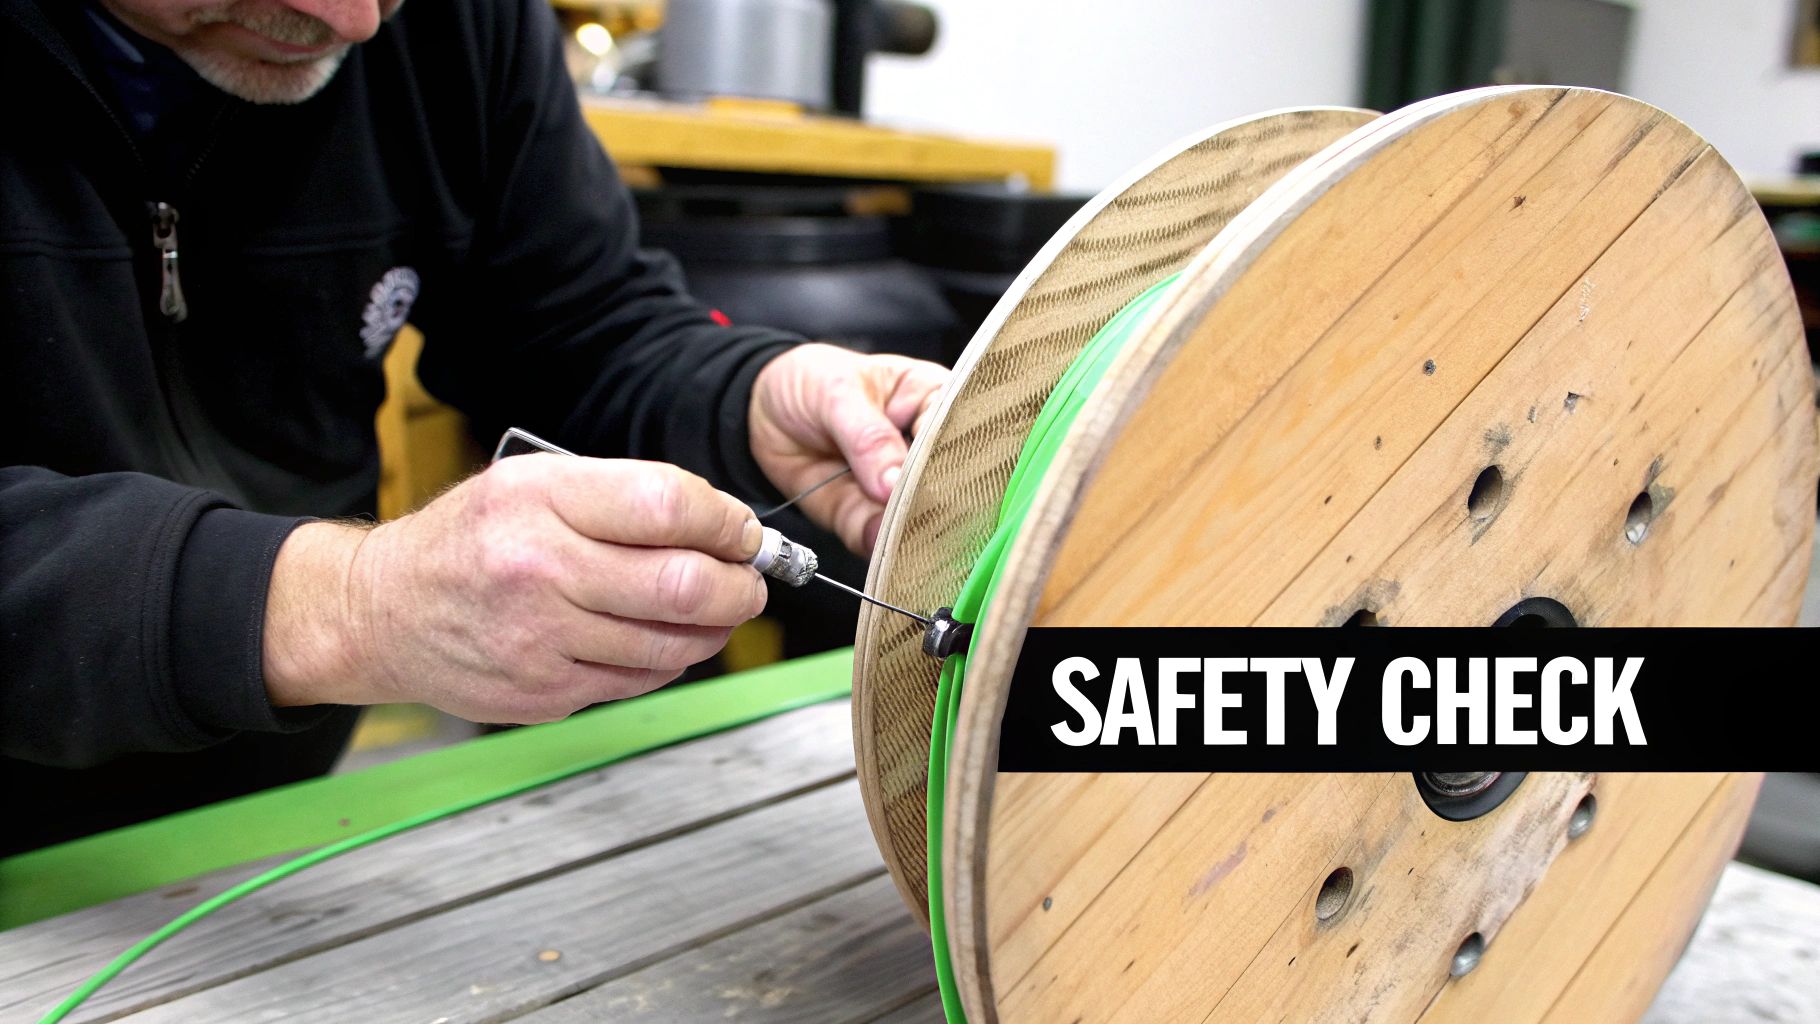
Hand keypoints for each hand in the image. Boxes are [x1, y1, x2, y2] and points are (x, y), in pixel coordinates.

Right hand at [262, 455, 767, 722]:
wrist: (381, 611)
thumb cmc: (469, 540)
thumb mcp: (532, 483)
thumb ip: (624, 496)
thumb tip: (723, 526)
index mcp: (539, 500)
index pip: (669, 505)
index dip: (727, 521)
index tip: (743, 532)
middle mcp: (538, 570)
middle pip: (684, 584)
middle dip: (740, 584)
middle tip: (750, 580)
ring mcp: (541, 640)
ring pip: (672, 642)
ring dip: (715, 628)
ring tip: (718, 610)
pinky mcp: (544, 693)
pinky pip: (639, 679)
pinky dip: (669, 659)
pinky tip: (665, 637)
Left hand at [749, 343, 948, 552]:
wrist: (764, 409)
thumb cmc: (813, 380)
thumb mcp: (837, 392)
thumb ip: (867, 436)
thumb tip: (894, 483)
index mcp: (935, 401)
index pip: (958, 432)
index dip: (954, 457)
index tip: (939, 478)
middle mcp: (926, 449)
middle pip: (945, 482)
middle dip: (934, 503)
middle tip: (919, 512)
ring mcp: (899, 488)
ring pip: (917, 517)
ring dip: (908, 532)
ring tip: (900, 536)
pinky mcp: (869, 517)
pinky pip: (878, 538)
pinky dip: (877, 546)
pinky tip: (878, 546)